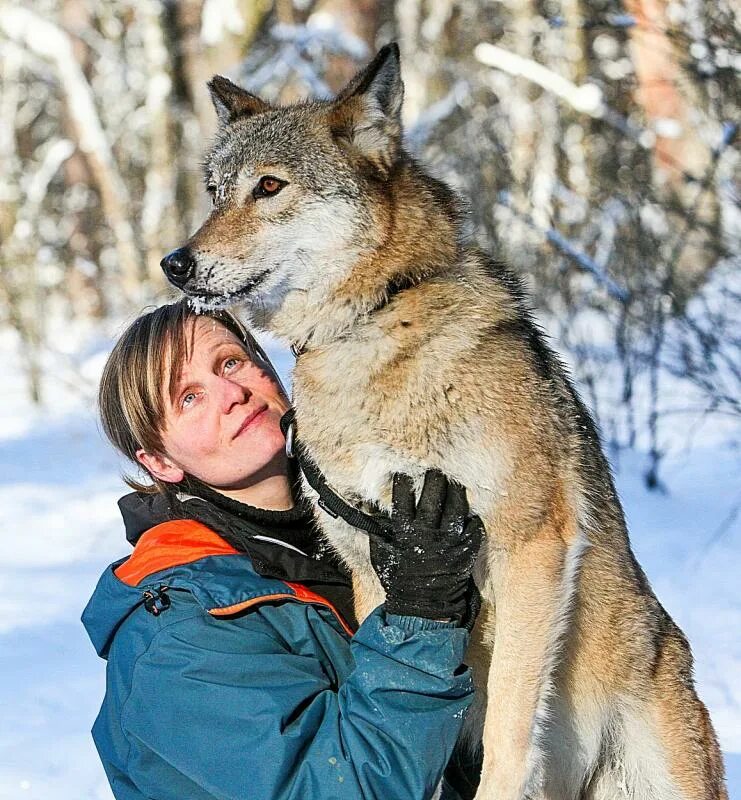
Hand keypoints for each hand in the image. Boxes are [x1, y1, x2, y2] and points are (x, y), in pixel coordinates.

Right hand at [369, 470, 483, 629]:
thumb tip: (370, 511)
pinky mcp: (465, 551)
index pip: (403, 499)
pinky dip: (472, 518)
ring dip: (455, 492)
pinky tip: (468, 511)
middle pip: (433, 497)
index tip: (403, 475)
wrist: (422, 607)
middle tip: (434, 472)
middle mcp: (427, 534)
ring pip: (456, 507)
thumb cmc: (398, 580)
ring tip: (454, 484)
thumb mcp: (380, 555)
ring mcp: (449, 542)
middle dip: (434, 479)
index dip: (403, 484)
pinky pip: (473, 527)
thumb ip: (377, 532)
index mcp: (405, 534)